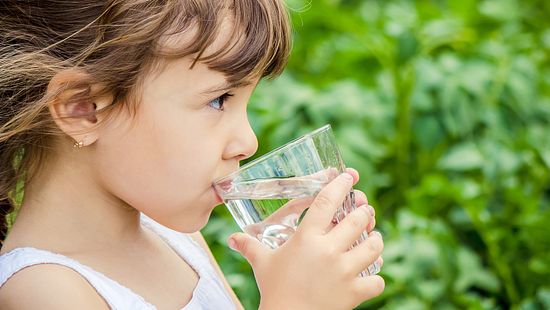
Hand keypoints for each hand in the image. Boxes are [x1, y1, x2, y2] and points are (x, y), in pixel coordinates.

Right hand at [228, 170, 383, 309]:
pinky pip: (377, 280)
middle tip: (363, 212)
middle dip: (364, 212)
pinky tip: (370, 274)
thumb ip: (249, 246)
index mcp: (307, 238)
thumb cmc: (274, 289)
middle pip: (358, 219)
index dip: (340, 185)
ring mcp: (345, 271)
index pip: (327, 201)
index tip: (348, 177)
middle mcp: (329, 250)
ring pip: (374, 246)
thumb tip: (232, 238)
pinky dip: (376, 277)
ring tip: (373, 238)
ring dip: (375, 240)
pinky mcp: (354, 292)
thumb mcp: (262, 263)